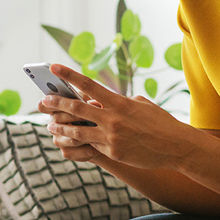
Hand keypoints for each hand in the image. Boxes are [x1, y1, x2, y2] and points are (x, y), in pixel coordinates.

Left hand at [33, 64, 196, 169]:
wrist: (176, 146)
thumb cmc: (160, 122)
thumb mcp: (141, 104)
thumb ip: (120, 102)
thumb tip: (103, 102)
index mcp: (119, 102)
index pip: (88, 85)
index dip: (68, 75)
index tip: (53, 67)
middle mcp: (112, 118)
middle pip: (76, 108)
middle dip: (56, 104)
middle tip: (42, 101)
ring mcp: (111, 137)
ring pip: (77, 131)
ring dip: (61, 127)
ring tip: (50, 125)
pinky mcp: (112, 153)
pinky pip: (90, 146)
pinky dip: (78, 142)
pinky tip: (67, 141)